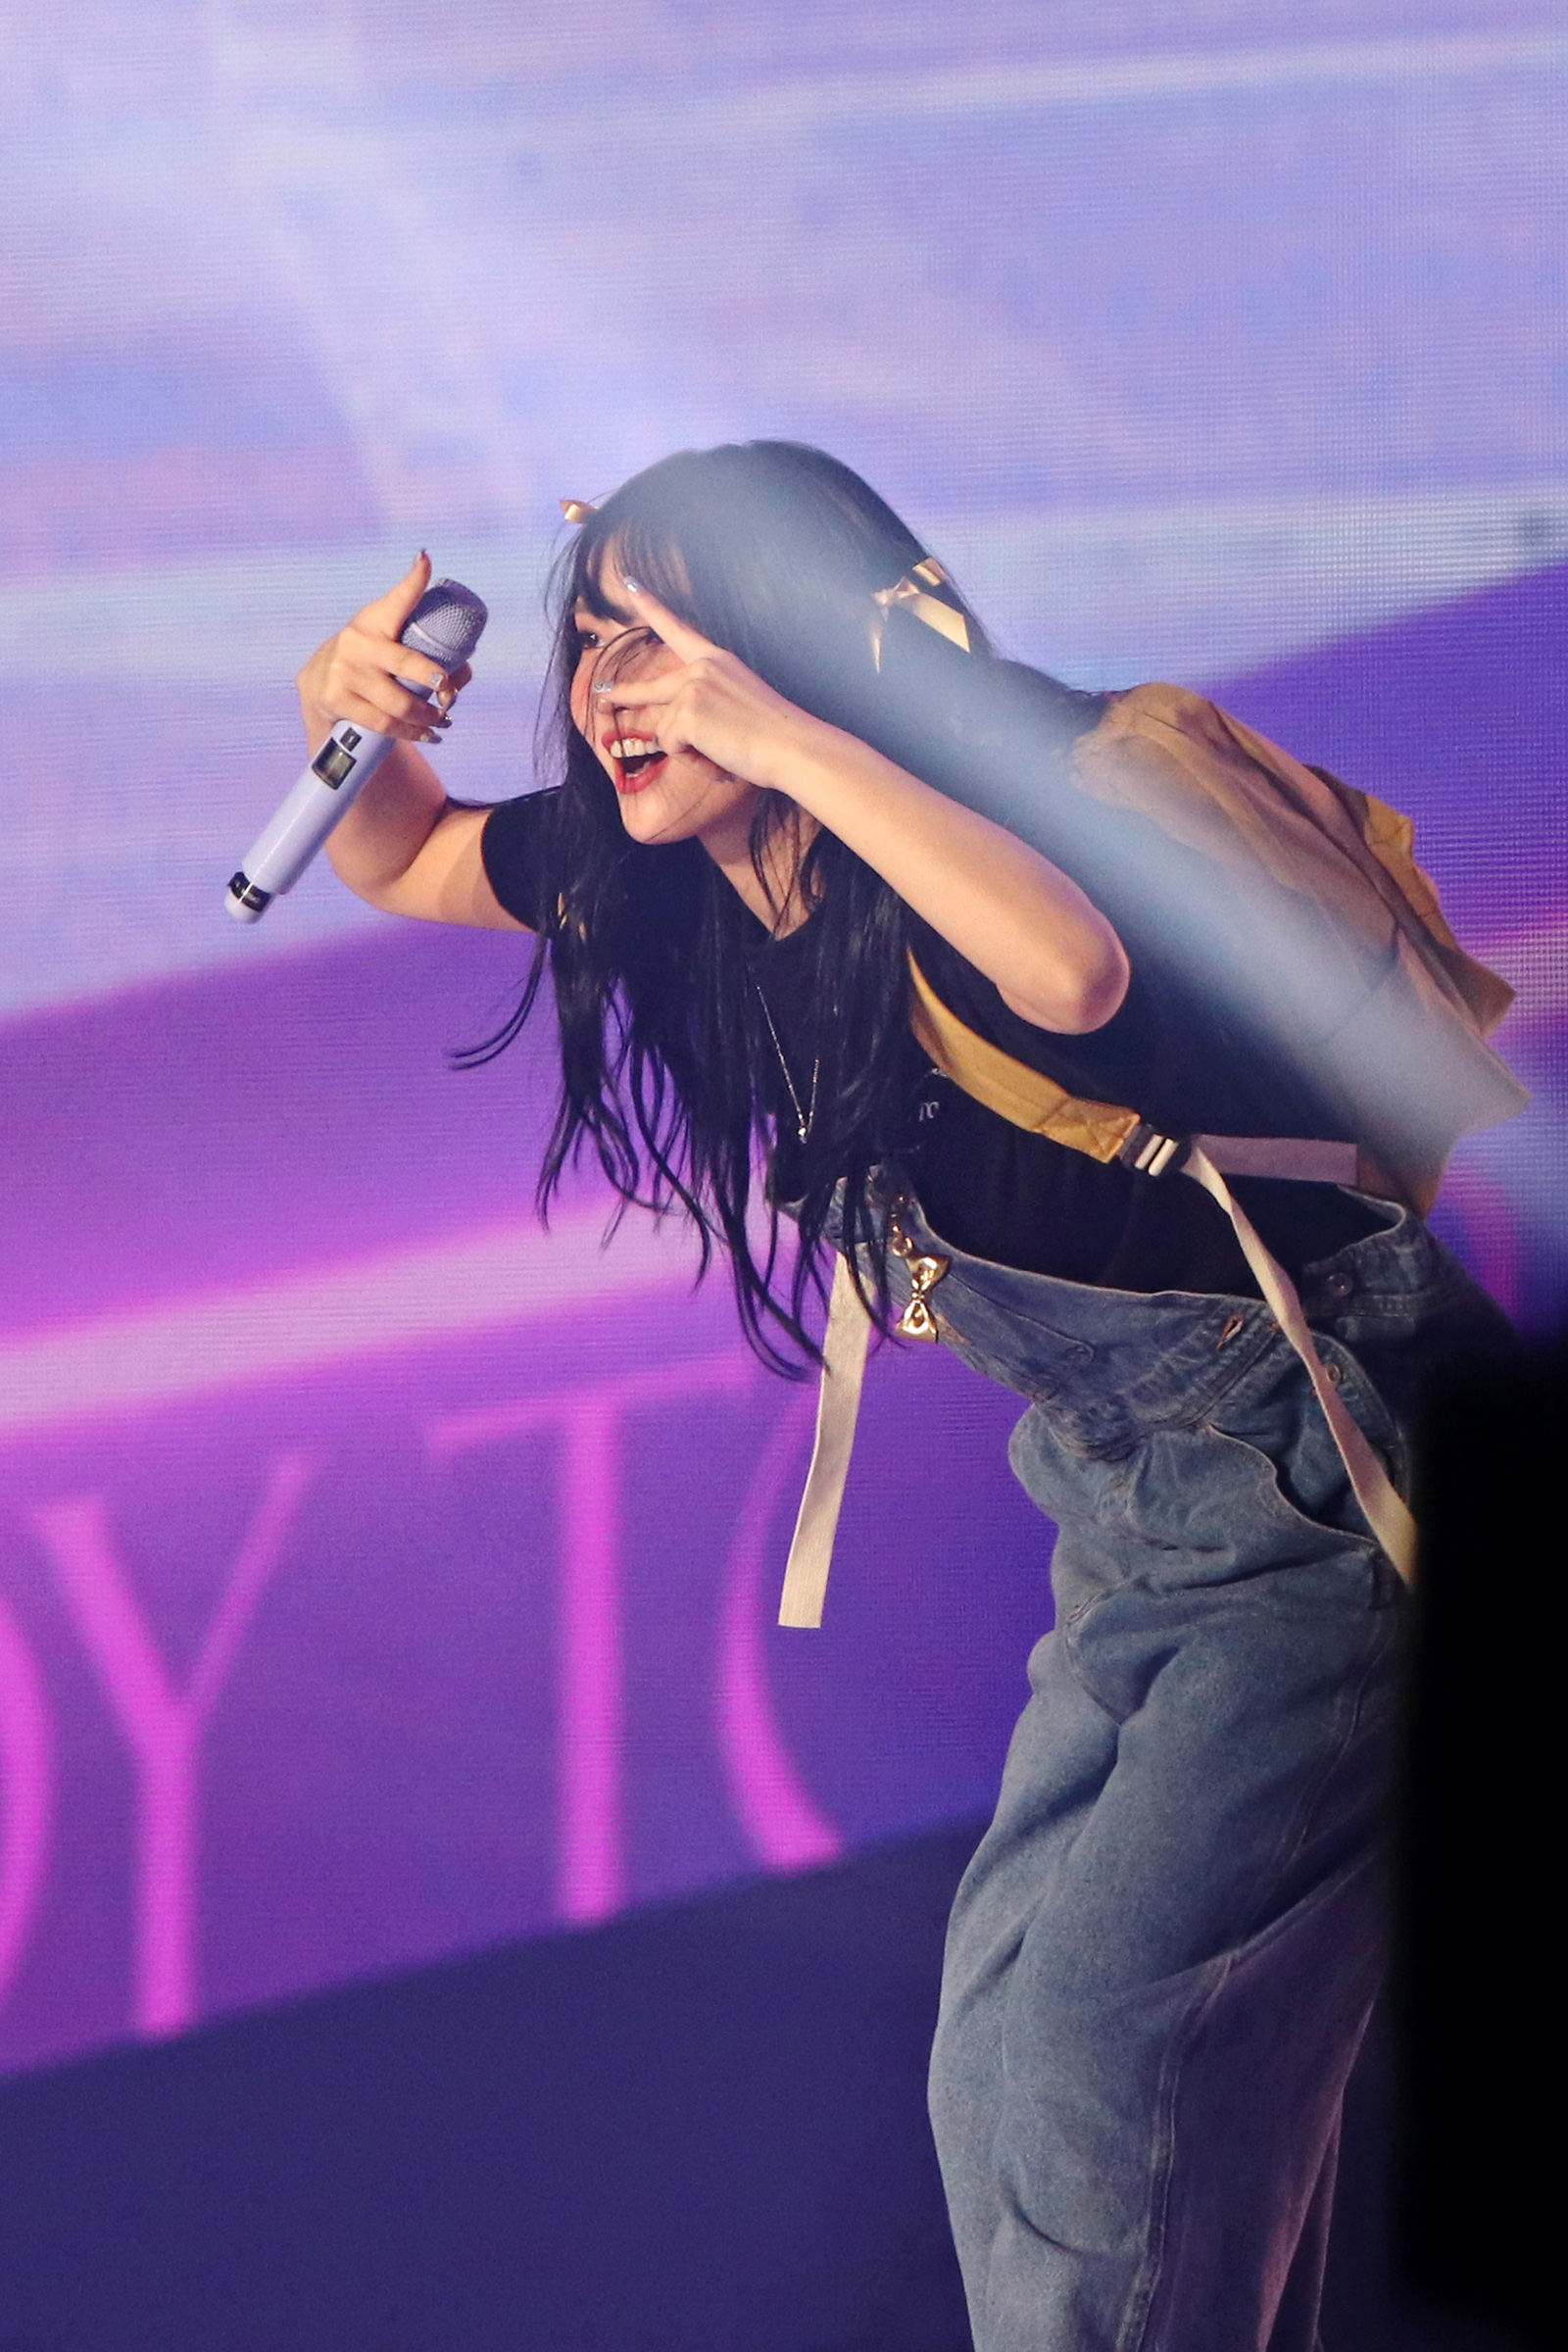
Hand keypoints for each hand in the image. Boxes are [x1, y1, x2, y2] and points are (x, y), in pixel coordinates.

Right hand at [296, 553, 472, 748]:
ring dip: (429, 716)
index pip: (397, 599)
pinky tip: (428, 734)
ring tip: (443, 719)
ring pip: (401, 702)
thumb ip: (425, 646)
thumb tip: (466, 668)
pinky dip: (412, 732)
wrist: (318, 682)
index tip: (425, 560)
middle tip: (450, 696)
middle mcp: (358, 642)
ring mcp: (345, 671)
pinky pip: (384, 723)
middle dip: (440, 684)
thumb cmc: (369, 658)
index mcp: (374, 620)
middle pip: (409, 665)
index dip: (413, 580)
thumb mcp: (387, 639)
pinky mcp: (337, 699)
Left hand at [598, 582, 822, 789]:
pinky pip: (672, 747)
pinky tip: (719, 759)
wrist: (792, 746)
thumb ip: (709, 703)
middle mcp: (702, 667)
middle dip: (624, 693)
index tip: (630, 584)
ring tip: (724, 756)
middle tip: (601, 692)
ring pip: (667, 731)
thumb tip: (677, 727)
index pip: (678, 629)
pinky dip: (693, 762)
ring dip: (692, 753)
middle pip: (652, 687)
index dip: (651, 606)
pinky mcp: (686, 713)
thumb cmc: (775, 736)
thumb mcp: (740, 704)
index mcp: (718, 660)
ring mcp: (692, 688)